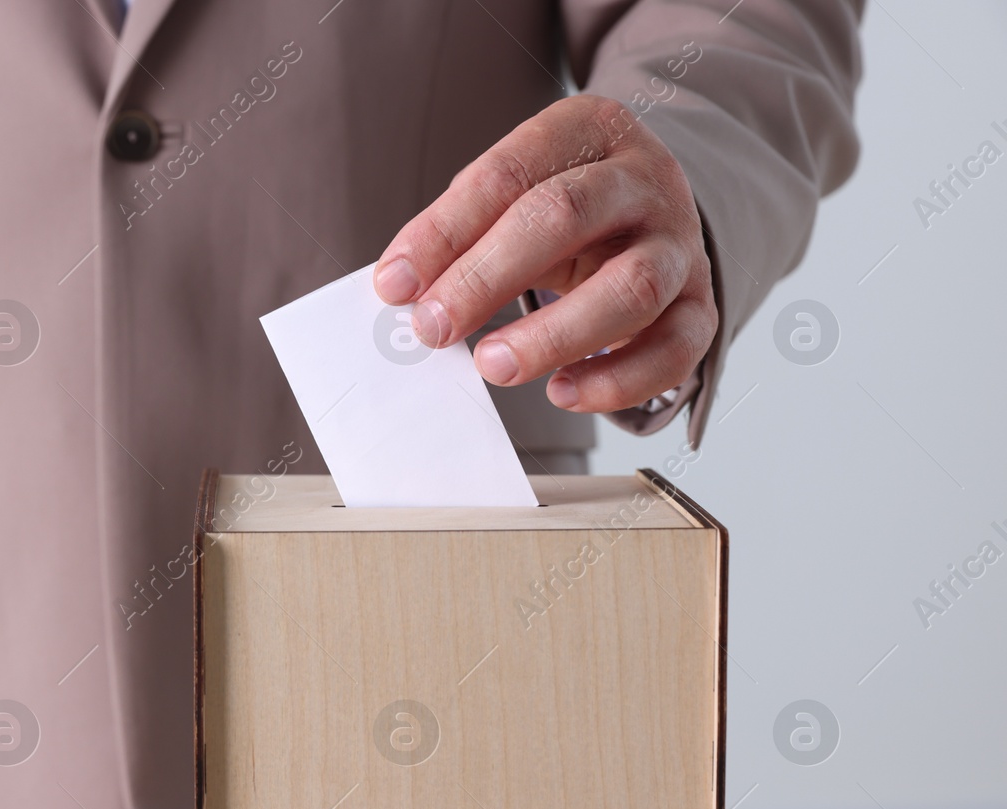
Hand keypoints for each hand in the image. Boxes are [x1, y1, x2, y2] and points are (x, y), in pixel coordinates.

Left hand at [373, 94, 717, 412]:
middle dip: (488, 278)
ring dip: (554, 336)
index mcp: (588, 129)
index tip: (395, 286)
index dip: (444, 233)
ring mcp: (680, 242)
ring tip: (493, 366)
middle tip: (434, 327)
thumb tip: (399, 289)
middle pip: (566, 217)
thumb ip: (457, 236)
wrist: (652, 211)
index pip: (507, 175)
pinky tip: (563, 392)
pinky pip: (673, 348)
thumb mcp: (509, 198)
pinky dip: (616, 381)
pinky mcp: (701, 304)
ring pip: (631, 288)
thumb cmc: (564, 208)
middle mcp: (643, 179)